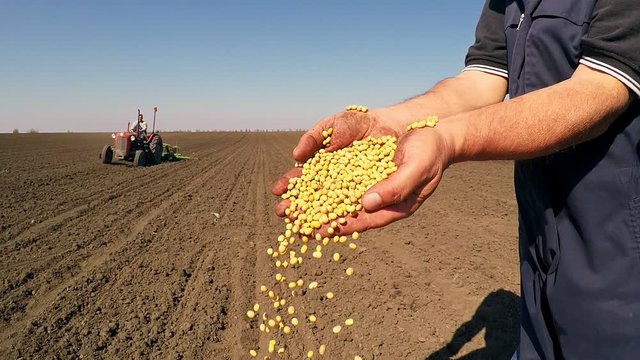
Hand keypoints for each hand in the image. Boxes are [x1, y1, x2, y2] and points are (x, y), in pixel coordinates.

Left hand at [271, 110, 454, 234]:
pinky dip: (314, 175)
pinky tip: (296, 178)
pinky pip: (332, 171)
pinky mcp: (356, 163)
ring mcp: (362, 180)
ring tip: (282, 203)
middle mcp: (372, 196)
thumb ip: (395, 188)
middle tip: (288, 219)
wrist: (432, 130)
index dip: (337, 226)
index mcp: (389, 207)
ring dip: (307, 196)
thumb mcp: (417, 169)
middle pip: (339, 208)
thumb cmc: (429, 153)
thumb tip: (367, 204)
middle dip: (312, 213)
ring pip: (330, 191)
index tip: (314, 232)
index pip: (360, 220)